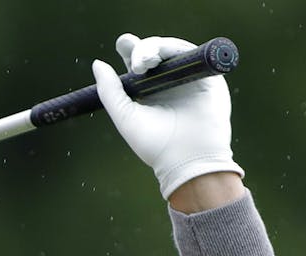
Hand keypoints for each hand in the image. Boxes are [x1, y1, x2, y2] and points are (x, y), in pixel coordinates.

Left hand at [92, 34, 243, 199]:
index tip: (123, 43)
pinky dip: (180, 50)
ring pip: (173, 49)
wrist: (187, 161)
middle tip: (137, 64)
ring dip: (158, 48)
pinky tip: (167, 58)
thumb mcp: (125, 116)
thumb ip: (110, 91)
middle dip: (143, 49)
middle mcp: (169, 81)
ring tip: (146, 62)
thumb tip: (98, 63)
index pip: (139, 61)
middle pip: (155, 51)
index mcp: (149, 89)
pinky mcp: (208, 78)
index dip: (131, 49)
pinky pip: (195, 54)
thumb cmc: (155, 145)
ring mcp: (188, 78)